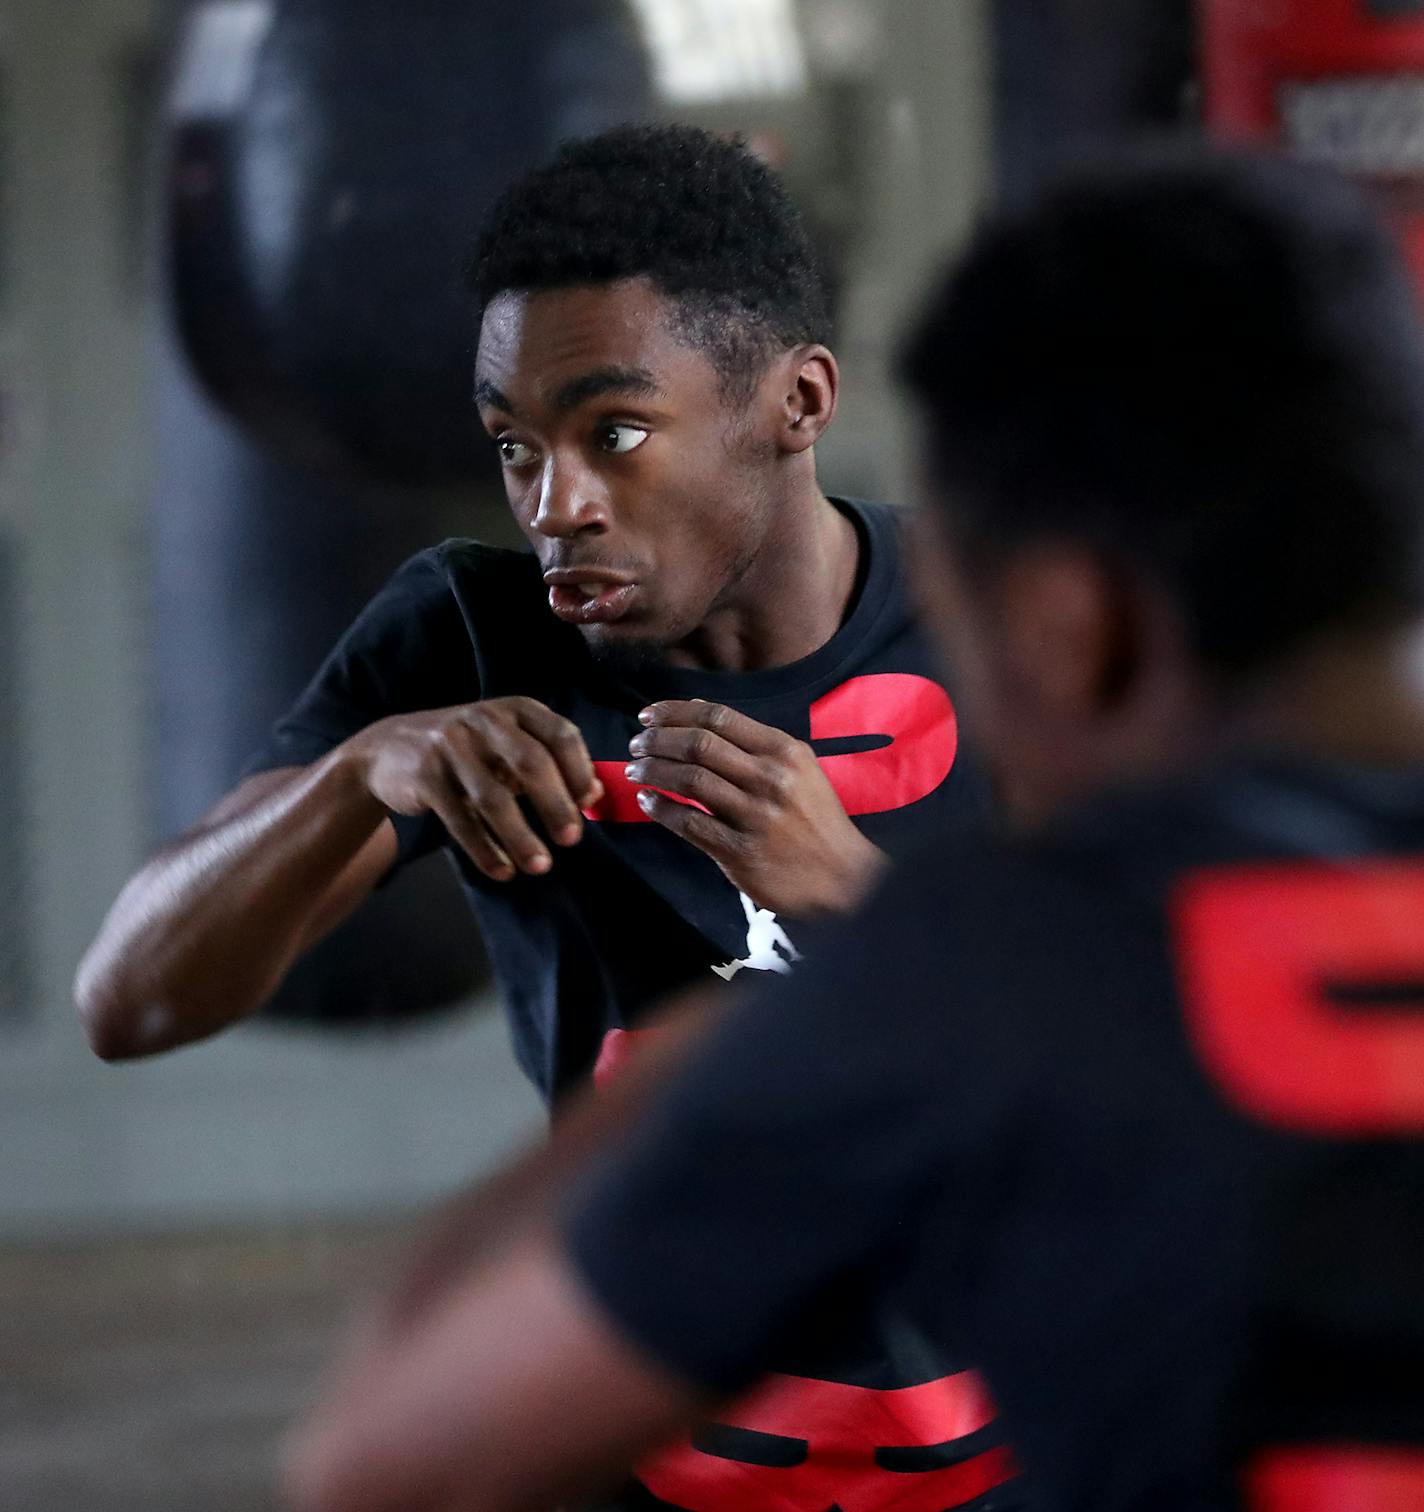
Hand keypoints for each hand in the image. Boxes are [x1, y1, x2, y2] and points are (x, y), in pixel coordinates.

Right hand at [343, 698, 601, 881]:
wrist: (389, 748)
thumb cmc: (468, 750)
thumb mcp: (507, 743)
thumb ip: (549, 762)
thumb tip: (595, 794)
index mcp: (516, 710)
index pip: (560, 734)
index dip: (580, 769)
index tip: (590, 802)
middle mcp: (485, 720)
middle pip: (531, 763)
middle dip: (556, 804)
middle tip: (572, 839)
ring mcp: (451, 746)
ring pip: (494, 796)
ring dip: (521, 836)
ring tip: (540, 866)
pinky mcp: (425, 775)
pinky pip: (460, 819)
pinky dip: (484, 849)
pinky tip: (502, 870)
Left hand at [625, 700, 886, 917]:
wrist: (845, 878)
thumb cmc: (815, 820)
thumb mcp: (800, 770)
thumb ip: (755, 745)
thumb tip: (698, 714)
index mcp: (784, 751)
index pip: (718, 718)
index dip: (675, 712)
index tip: (648, 715)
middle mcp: (771, 778)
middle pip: (699, 744)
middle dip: (657, 740)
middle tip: (636, 744)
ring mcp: (756, 816)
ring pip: (689, 780)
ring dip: (653, 771)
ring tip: (635, 770)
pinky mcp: (741, 853)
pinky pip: (689, 824)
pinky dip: (661, 809)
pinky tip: (647, 802)